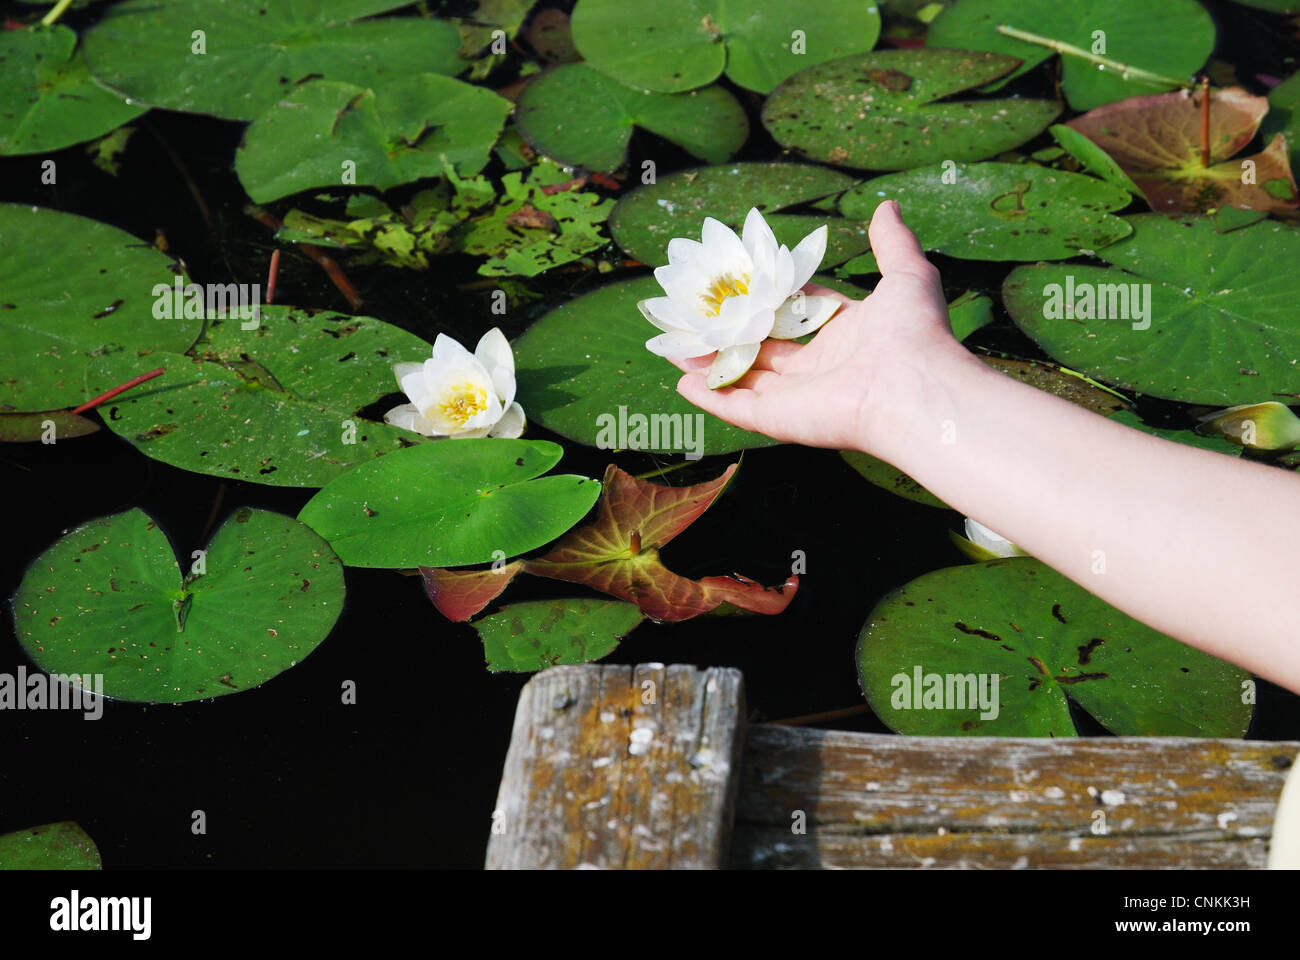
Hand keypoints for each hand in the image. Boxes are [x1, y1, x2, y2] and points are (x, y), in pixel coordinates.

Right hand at [667, 201, 960, 454]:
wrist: (914, 388)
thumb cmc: (914, 333)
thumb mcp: (906, 274)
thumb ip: (891, 242)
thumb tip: (888, 205)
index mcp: (845, 335)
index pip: (799, 314)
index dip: (769, 298)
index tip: (739, 281)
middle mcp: (820, 368)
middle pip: (764, 348)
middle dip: (730, 333)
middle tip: (697, 313)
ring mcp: (797, 397)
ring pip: (743, 377)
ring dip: (709, 363)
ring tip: (675, 345)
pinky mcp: (779, 419)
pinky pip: (736, 407)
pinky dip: (709, 397)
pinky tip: (681, 382)